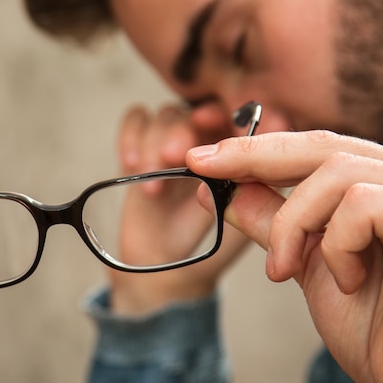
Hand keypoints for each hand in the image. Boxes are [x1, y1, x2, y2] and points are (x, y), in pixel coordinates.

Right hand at [108, 103, 250, 314]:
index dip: (242, 117)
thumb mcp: (242, 227)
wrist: (172, 272)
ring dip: (157, 143)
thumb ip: (251, 200)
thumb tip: (247, 170)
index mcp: (243, 153)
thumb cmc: (215, 250)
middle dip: (189, 129)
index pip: (247, 119)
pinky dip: (131, 135)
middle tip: (177, 156)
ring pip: (169, 114)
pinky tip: (131, 165)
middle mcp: (212, 140)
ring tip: (154, 185)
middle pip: (204, 110)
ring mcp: (176, 142)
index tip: (229, 130)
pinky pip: (137, 120)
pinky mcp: (144, 149)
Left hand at [187, 130, 382, 382]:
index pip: (316, 147)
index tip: (203, 159)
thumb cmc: (374, 326)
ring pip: (335, 174)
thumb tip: (222, 187)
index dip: (257, 149)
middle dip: (255, 159)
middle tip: (207, 172)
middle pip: (323, 145)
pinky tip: (348, 280)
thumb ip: (270, 219)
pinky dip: (336, 246)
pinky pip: (361, 206)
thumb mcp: (304, 261)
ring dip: (295, 225)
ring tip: (287, 269)